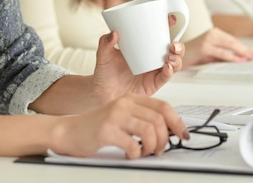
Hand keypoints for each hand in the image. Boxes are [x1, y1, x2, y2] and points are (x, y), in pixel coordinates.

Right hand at [50, 94, 187, 158]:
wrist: (69, 132)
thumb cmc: (97, 128)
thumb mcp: (123, 117)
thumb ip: (143, 119)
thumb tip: (170, 132)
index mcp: (131, 99)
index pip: (164, 107)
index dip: (178, 122)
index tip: (183, 135)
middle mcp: (124, 104)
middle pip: (159, 120)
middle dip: (164, 139)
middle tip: (159, 150)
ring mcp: (115, 116)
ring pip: (149, 131)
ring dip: (151, 147)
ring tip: (143, 153)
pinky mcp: (106, 130)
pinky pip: (132, 144)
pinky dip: (135, 154)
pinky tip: (129, 154)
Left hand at [89, 29, 183, 103]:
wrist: (102, 93)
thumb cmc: (105, 72)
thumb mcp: (103, 54)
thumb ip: (105, 42)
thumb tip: (113, 33)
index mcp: (144, 48)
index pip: (161, 35)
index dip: (169, 26)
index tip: (170, 19)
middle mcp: (153, 59)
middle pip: (173, 50)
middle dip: (179, 46)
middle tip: (173, 45)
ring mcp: (154, 71)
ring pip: (174, 64)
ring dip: (177, 59)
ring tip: (169, 58)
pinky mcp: (153, 84)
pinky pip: (165, 77)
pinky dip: (169, 72)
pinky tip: (167, 68)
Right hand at [183, 27, 252, 66]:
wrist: (174, 56)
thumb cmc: (192, 55)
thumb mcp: (210, 55)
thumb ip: (222, 55)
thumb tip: (238, 60)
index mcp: (214, 33)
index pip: (233, 41)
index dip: (244, 48)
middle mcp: (211, 34)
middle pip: (233, 42)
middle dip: (246, 50)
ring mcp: (207, 40)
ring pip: (229, 45)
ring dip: (242, 52)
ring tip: (251, 59)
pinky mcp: (204, 47)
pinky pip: (221, 53)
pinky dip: (231, 57)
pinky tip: (238, 61)